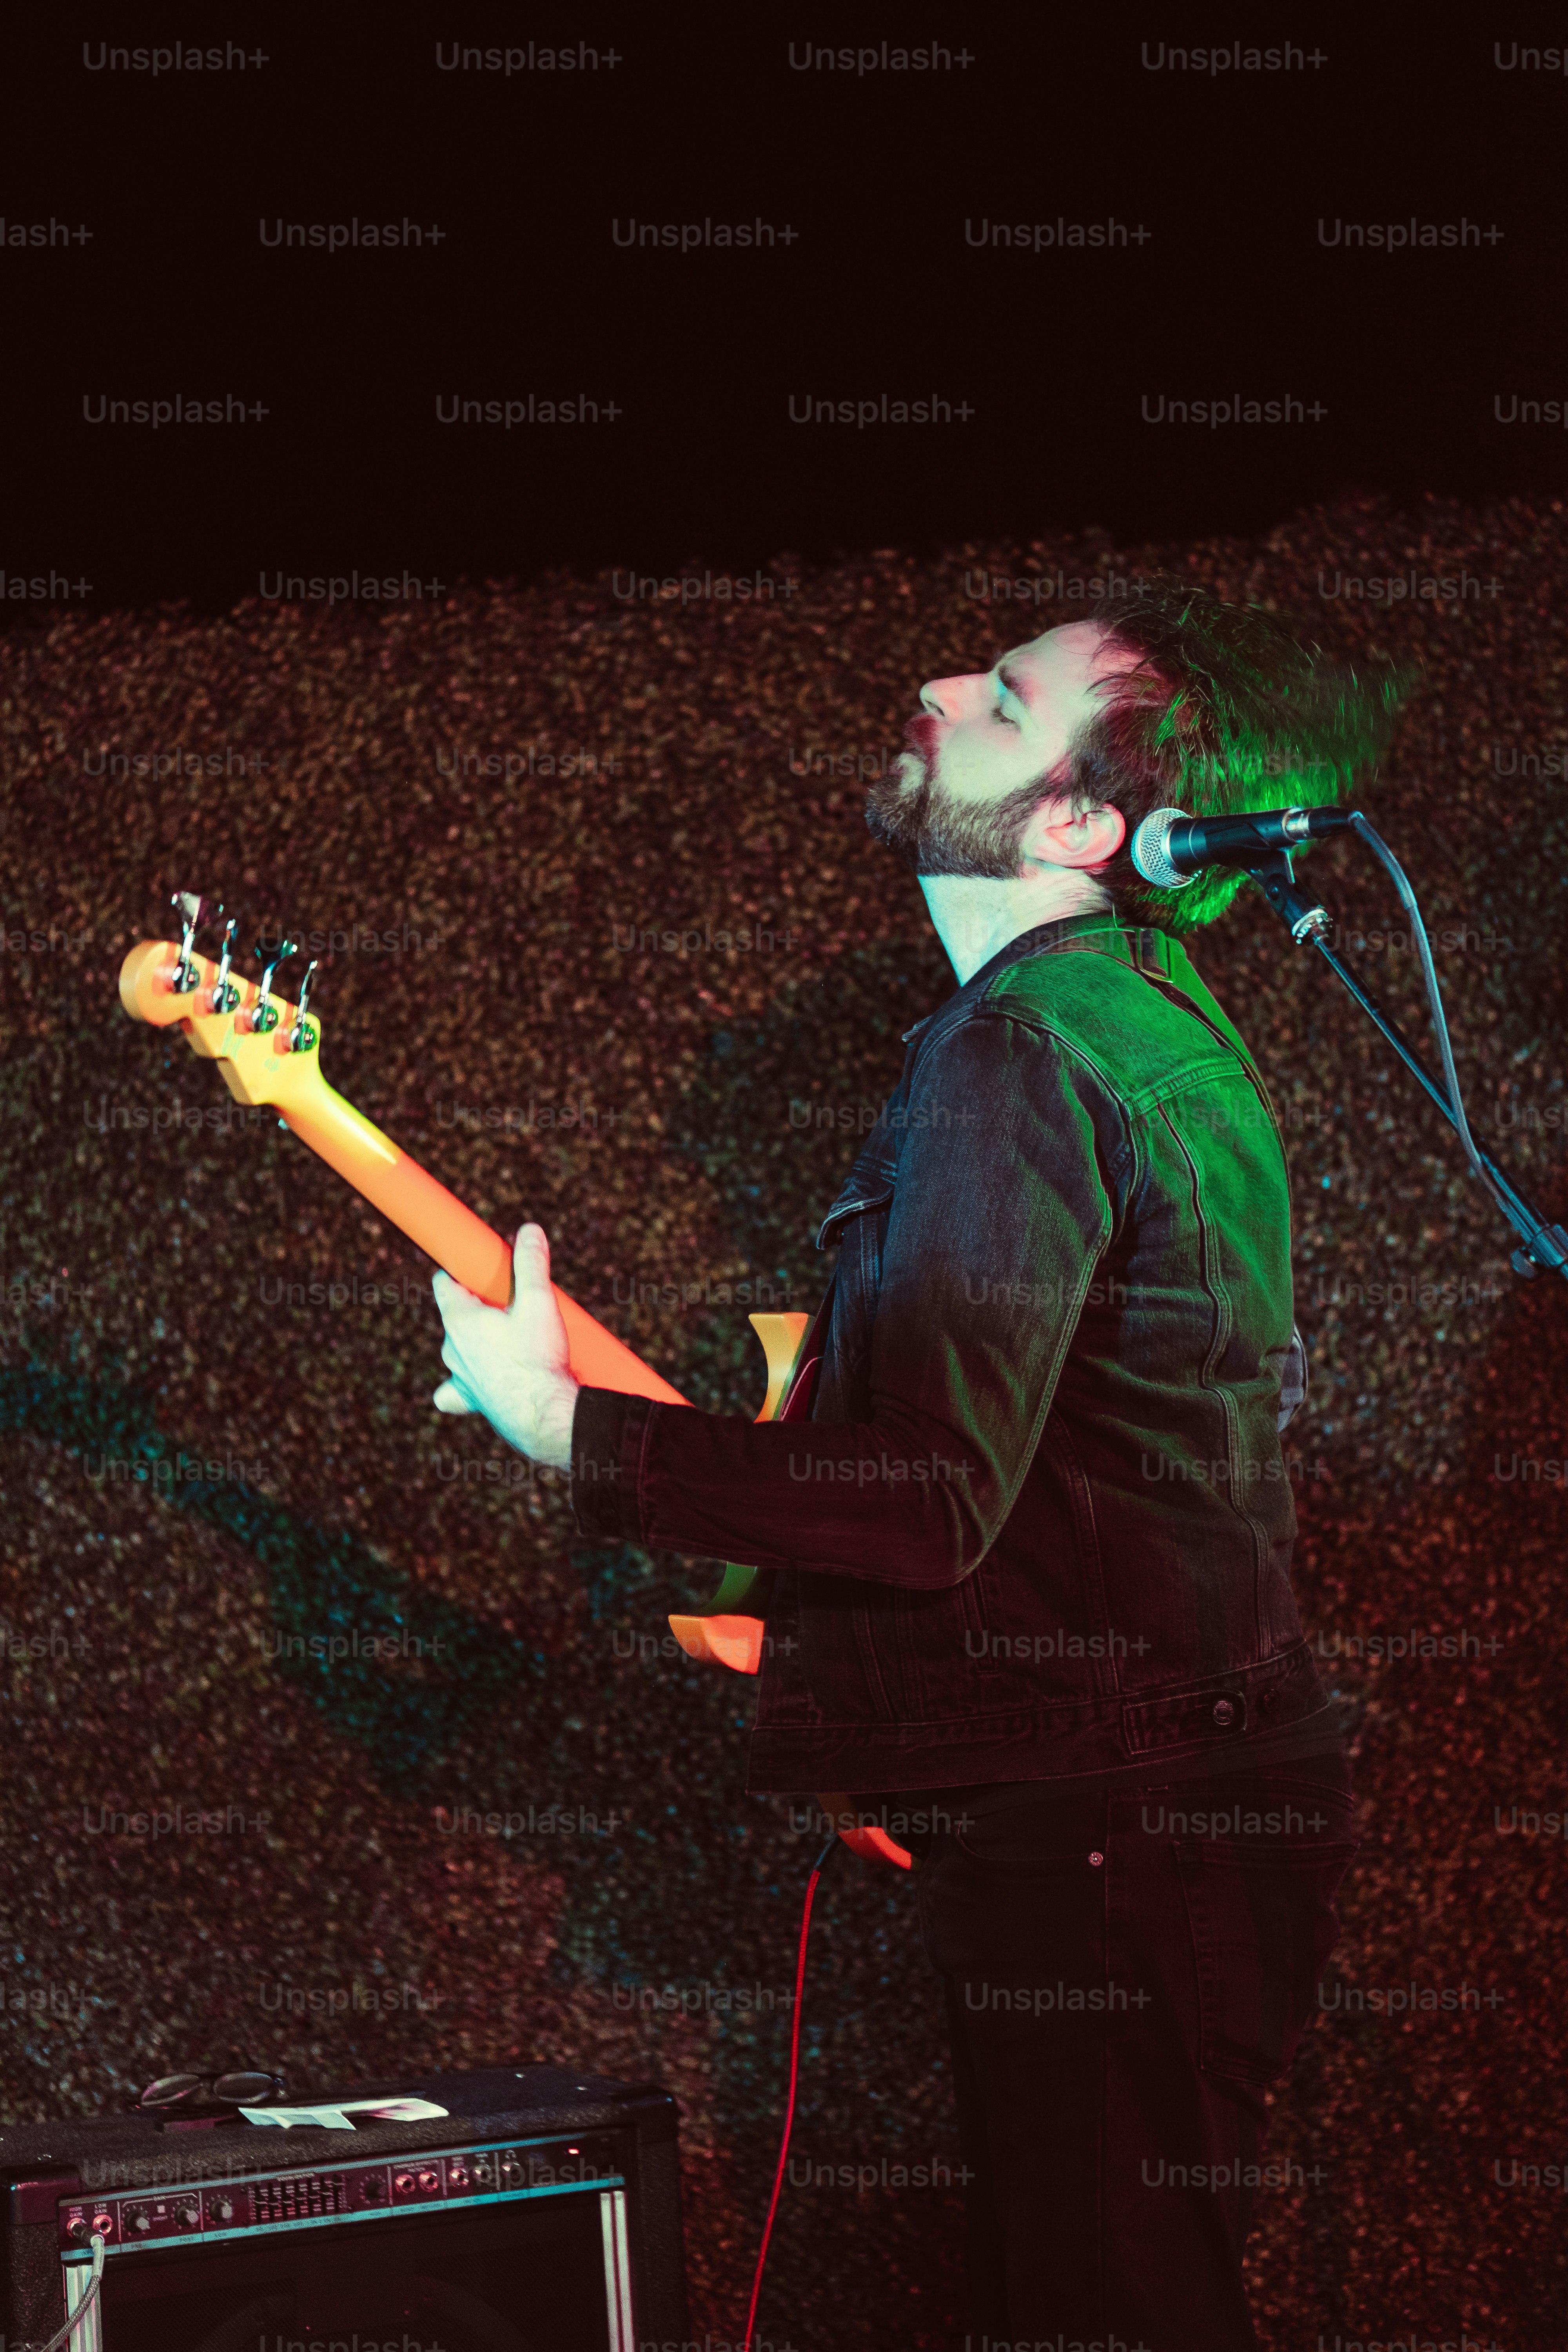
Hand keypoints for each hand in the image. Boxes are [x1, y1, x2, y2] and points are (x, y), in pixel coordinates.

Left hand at [432, 1224, 578, 1469]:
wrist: (543, 1414)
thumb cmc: (539, 1358)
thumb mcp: (540, 1301)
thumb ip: (530, 1263)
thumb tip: (529, 1229)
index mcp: (459, 1319)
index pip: (444, 1282)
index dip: (461, 1271)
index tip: (480, 1269)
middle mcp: (451, 1347)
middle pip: (457, 1314)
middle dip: (480, 1306)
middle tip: (513, 1305)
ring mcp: (458, 1376)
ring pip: (460, 1348)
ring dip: (480, 1341)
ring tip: (515, 1341)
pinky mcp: (469, 1400)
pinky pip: (455, 1389)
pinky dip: (468, 1381)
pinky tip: (484, 1379)